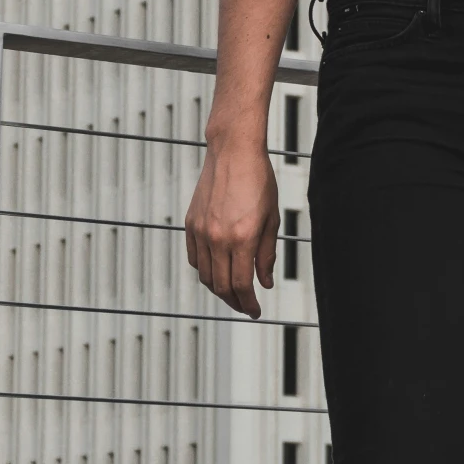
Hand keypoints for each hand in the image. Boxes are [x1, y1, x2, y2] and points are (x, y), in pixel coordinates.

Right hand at [184, 133, 278, 316]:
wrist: (233, 152)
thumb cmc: (259, 181)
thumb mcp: (272, 219)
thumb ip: (266, 255)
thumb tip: (264, 283)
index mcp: (242, 238)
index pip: (241, 285)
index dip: (248, 303)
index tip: (255, 311)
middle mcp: (218, 238)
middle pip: (221, 286)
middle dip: (234, 302)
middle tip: (245, 306)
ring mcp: (201, 231)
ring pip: (206, 275)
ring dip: (219, 289)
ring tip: (233, 292)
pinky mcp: (191, 224)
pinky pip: (195, 258)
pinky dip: (205, 270)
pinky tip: (218, 271)